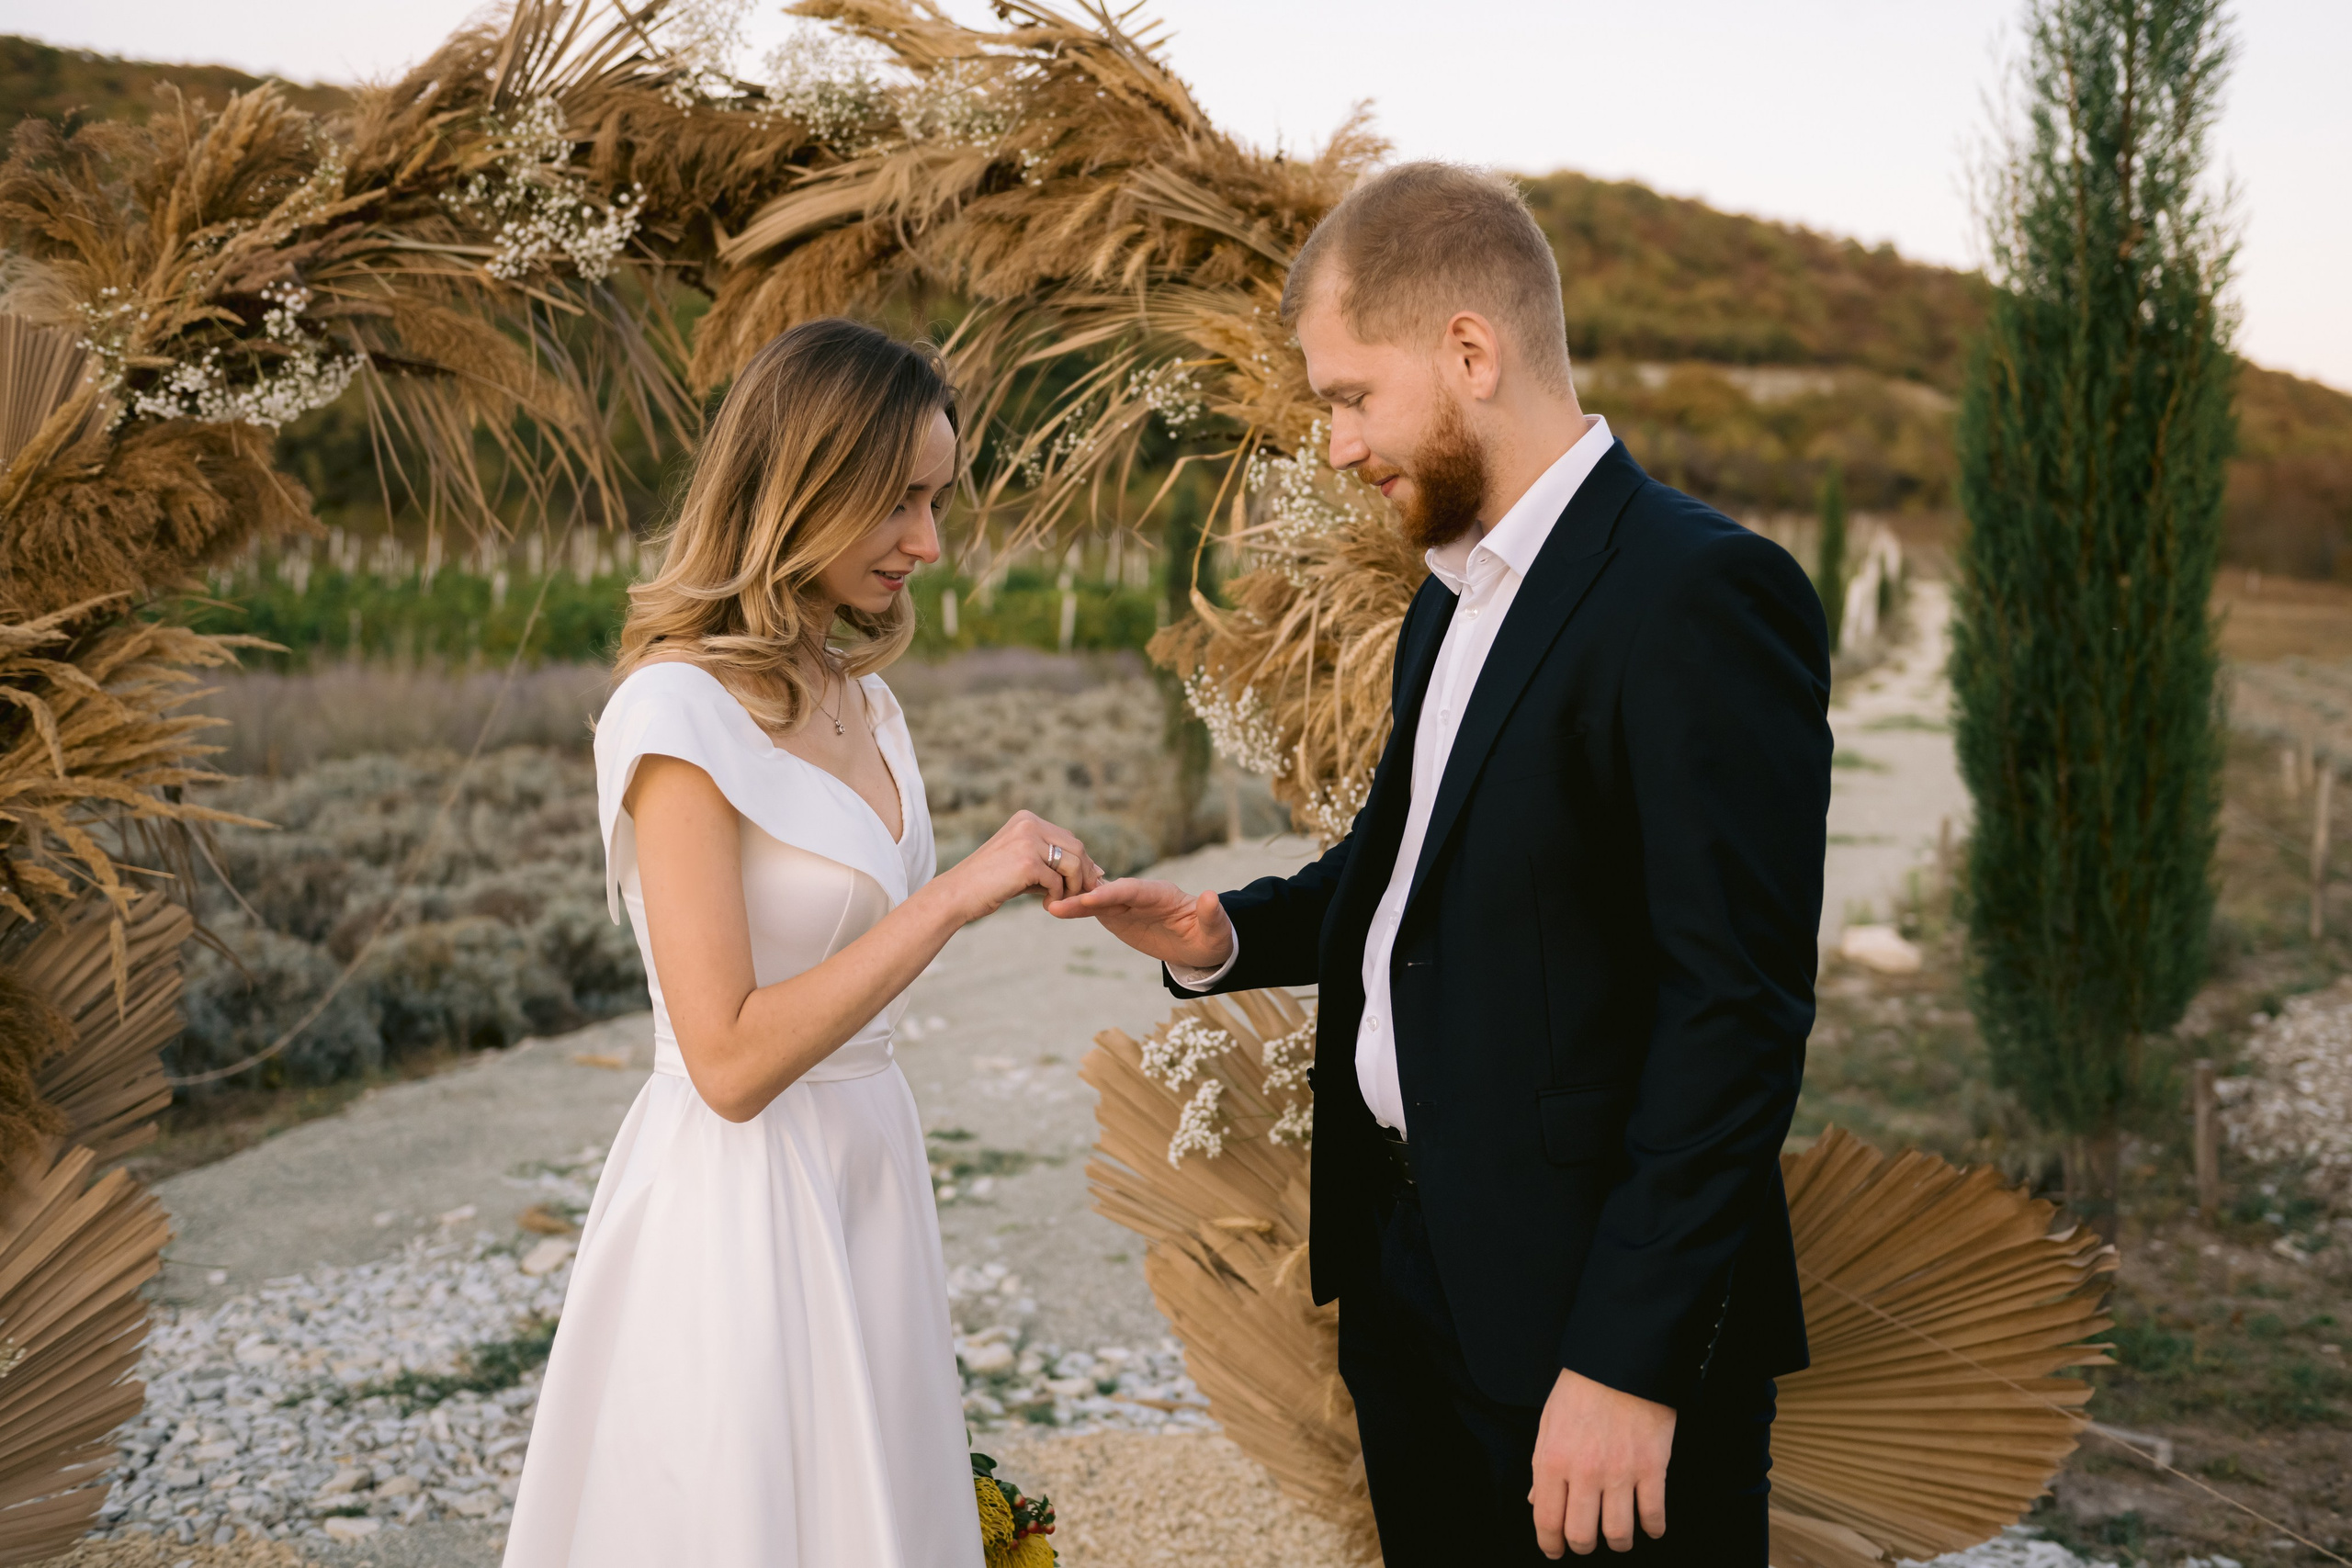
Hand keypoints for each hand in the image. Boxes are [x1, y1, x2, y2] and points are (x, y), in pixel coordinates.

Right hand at [935, 811, 1102, 921]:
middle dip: (1083, 874)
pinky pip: (1058, 882)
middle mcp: (1028, 824)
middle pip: (1076, 848)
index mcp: (1026, 819)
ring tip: (1061, 901)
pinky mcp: (1027, 862)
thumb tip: (1096, 870)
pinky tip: (1045, 906)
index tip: (1084, 883)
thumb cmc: (990, 883)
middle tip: (1079, 895)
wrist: (957, 894)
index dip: (1081, 863)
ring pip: (1072, 864)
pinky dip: (1057, 896)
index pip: (1068, 838)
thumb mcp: (1024, 864)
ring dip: (1073, 887)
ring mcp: (1027, 841)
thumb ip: (1054, 863)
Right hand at [1045, 876, 1233, 970]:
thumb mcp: (1217, 929)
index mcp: (1162, 893)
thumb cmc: (1212, 935)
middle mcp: (1140, 894)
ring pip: (1097, 900)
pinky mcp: (1118, 917)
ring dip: (1075, 903)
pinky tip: (1057, 910)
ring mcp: (1127, 905)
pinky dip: (1077, 911)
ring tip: (1051, 907)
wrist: (1201, 944)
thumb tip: (1211, 896)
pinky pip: (1095, 911)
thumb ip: (1212, 914)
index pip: (1134, 890)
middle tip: (1059, 901)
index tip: (1092, 897)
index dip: (1113, 892)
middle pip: (1110, 892)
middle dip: (1086, 896)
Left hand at [1528, 1368, 1674, 1556]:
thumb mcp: (1548, 1423)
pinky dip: (1653, 1528)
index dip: (1550, 1543)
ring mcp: (1621, 1472)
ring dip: (1618, 1542)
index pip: (1546, 1520)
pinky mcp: (1653, 1467)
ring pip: (1619, 1534)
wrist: (1621, 1359)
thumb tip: (1535, 1501)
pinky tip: (1650, 1526)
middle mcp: (1584, 1473)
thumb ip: (1541, 1466)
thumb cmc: (1581, 1389)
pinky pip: (1653, 1515)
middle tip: (1587, 1541)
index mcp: (1552, 1460)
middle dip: (1583, 1546)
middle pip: (1582, 1536)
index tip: (1555, 1549)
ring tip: (1618, 1535)